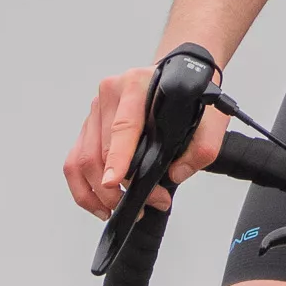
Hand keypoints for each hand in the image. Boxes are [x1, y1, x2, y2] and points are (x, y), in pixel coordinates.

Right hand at [62, 62, 229, 219]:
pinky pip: (75, 162)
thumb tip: (176, 174)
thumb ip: (203, 147)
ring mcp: (95, 111)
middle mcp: (110, 95)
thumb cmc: (189, 96)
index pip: (123, 127)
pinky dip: (84, 188)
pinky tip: (101, 204)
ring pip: (81, 160)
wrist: (177, 76)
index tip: (115, 180)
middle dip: (119, 187)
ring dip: (97, 193)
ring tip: (119, 209)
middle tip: (150, 203)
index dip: (118, 157)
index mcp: (136, 85)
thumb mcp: (210, 117)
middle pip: (100, 150)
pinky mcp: (88, 127)